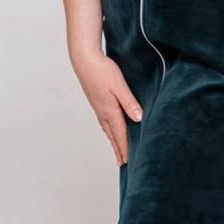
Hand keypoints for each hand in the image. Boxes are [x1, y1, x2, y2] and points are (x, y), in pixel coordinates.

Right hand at [71, 50, 142, 166]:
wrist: (84, 59)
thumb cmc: (103, 70)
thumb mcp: (119, 85)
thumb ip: (129, 102)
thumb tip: (139, 119)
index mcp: (110, 110)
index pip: (120, 133)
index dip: (125, 148)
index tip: (129, 162)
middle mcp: (103, 111)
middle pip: (112, 135)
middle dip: (118, 149)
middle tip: (122, 163)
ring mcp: (98, 107)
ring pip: (107, 129)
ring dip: (113, 141)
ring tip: (117, 150)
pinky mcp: (96, 101)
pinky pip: (103, 121)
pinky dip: (108, 130)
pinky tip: (109, 129)